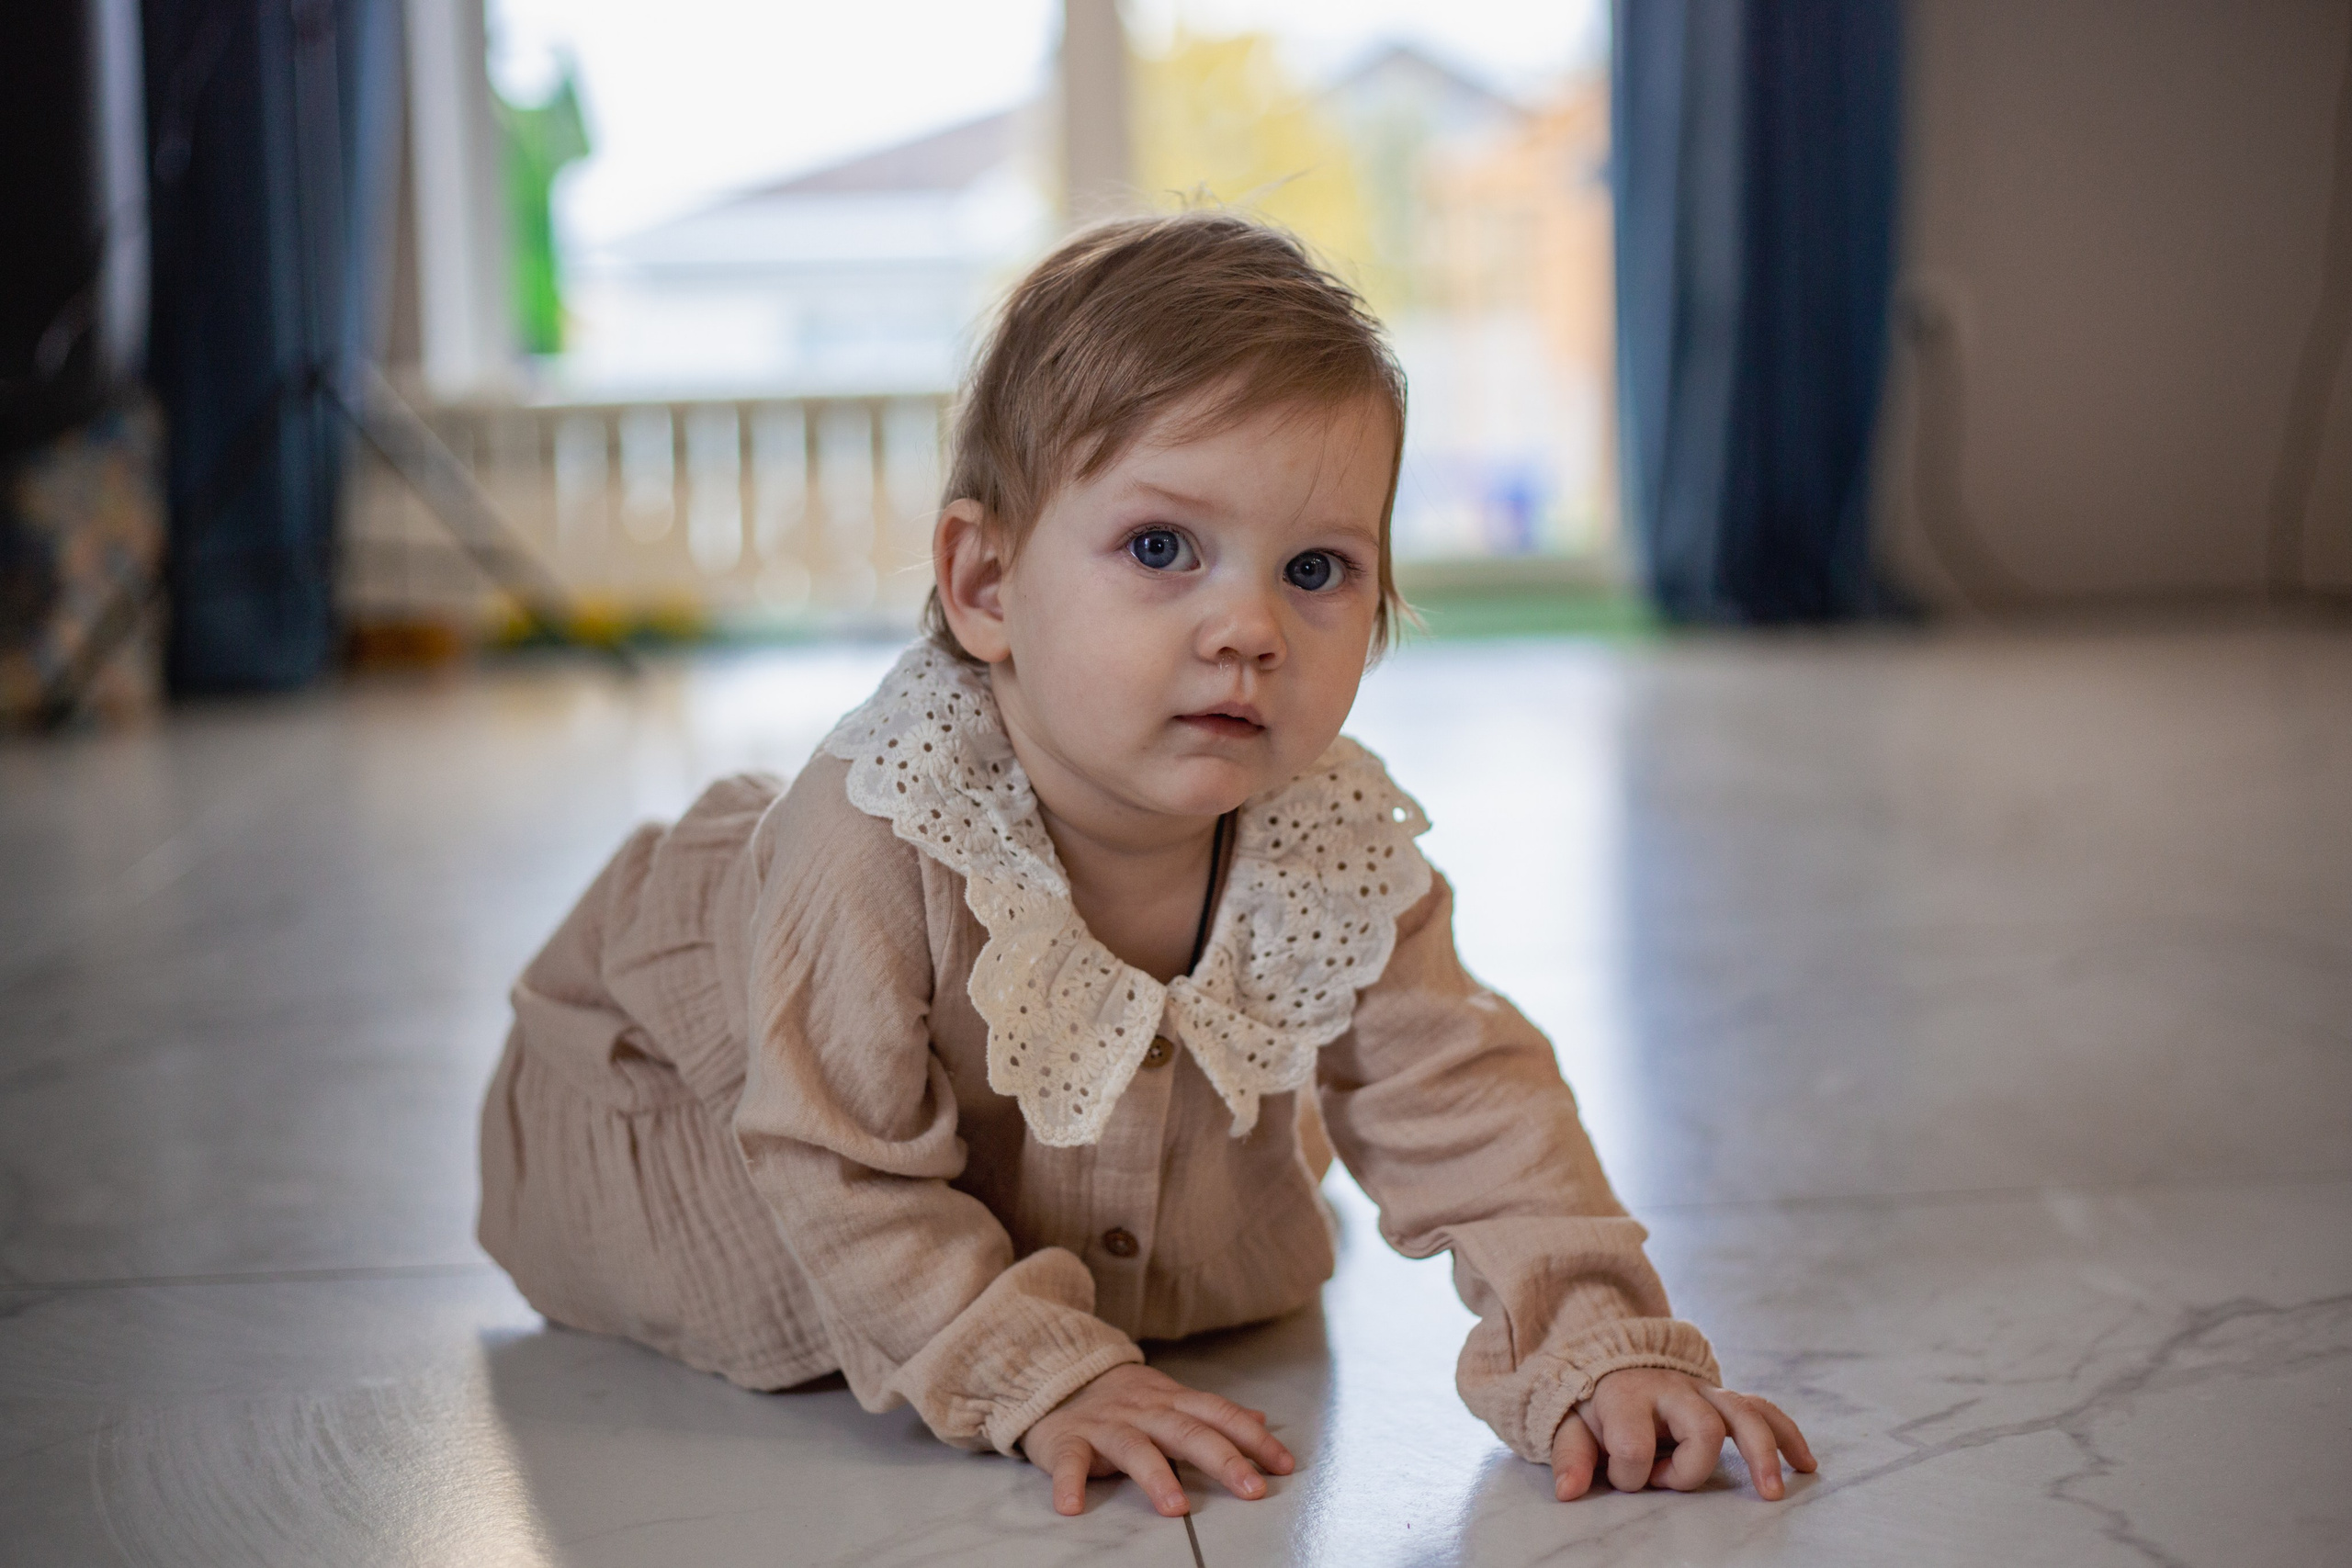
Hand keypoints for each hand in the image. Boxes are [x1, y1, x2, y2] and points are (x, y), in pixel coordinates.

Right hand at [1020, 1362, 1294, 1516]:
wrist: (1054, 1377)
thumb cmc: (1121, 1398)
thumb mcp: (1170, 1397)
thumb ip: (1211, 1412)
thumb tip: (1259, 1420)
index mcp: (1170, 1400)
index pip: (1219, 1414)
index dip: (1253, 1438)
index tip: (1284, 1464)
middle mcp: (1142, 1410)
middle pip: (1186, 1431)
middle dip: (1223, 1459)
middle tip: (1252, 1489)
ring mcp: (1104, 1425)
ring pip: (1133, 1447)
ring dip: (1155, 1477)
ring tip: (1176, 1507)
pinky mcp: (1066, 1441)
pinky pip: (1068, 1461)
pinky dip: (1069, 1483)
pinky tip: (1072, 1506)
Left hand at [1550, 1367, 1814, 1501]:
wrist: (1612, 1363)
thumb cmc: (1594, 1403)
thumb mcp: (1570, 1424)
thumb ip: (1571, 1455)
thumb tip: (1569, 1493)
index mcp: (1628, 1396)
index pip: (1634, 1446)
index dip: (1628, 1474)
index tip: (1623, 1476)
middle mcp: (1672, 1389)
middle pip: (1701, 1427)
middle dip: (1691, 1468)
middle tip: (1670, 1483)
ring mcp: (1702, 1392)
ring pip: (1744, 1414)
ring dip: (1764, 1453)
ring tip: (1773, 1492)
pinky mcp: (1722, 1398)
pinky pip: (1763, 1409)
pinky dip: (1787, 1434)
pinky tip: (1805, 1464)